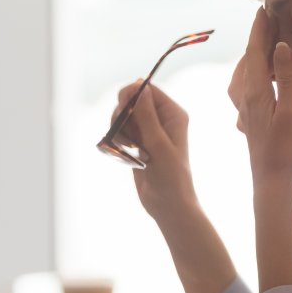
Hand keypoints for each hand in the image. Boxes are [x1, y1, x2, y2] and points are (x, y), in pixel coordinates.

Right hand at [111, 82, 198, 224]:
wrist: (168, 205)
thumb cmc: (171, 177)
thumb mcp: (158, 144)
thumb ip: (147, 116)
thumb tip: (140, 87)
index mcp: (173, 114)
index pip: (148, 90)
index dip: (132, 94)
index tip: (122, 108)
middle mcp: (161, 120)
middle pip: (132, 101)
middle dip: (123, 114)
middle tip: (125, 134)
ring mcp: (148, 131)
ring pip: (123, 117)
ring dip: (120, 130)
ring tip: (129, 149)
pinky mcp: (138, 143)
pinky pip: (121, 132)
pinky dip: (118, 140)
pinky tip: (125, 155)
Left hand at [229, 7, 291, 188]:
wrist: (271, 183)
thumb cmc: (284, 152)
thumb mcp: (291, 113)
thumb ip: (288, 78)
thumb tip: (281, 45)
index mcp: (255, 92)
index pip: (255, 52)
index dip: (260, 29)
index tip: (264, 8)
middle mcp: (245, 97)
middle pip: (249, 59)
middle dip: (258, 37)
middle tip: (270, 18)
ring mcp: (246, 108)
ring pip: (246, 72)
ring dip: (256, 54)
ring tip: (267, 41)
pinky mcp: (250, 118)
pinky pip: (248, 85)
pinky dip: (255, 72)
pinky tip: (263, 76)